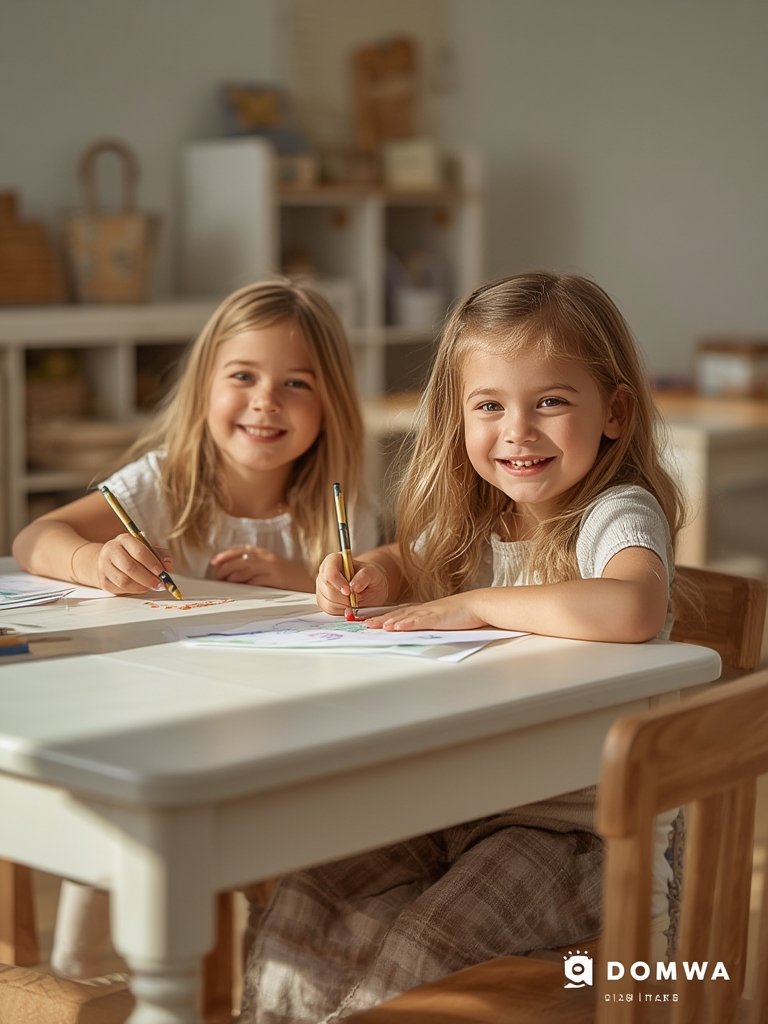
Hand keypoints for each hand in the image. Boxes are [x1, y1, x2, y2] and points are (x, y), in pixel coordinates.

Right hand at [96, 534, 172, 594]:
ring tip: (151, 586)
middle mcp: (111, 551)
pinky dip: (134, 590)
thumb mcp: (147, 548)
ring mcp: (104, 566)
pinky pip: (120, 589)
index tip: (163, 572)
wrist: (109, 559)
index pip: (139, 552)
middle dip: (148, 578)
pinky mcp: (103, 580)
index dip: (152, 563)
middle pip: (130, 567)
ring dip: (142, 586)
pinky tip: (141, 587)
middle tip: (160, 584)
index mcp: (124, 539)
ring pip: (124, 581)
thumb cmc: (132, 553)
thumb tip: (168, 567)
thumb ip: (160, 555)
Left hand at [209, 546, 312, 590]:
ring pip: (245, 570)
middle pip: (240, 560)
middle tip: (217, 577)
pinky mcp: (276, 579)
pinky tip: (240, 589)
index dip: (225, 555)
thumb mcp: (269, 565)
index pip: (240, 550)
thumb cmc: (284, 576)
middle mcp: (266, 558)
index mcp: (263, 553)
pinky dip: (246, 585)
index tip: (214, 562)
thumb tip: (230, 573)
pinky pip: (256, 581)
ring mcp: (271, 568)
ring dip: (232, 577)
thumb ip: (253, 565)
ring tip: (225, 583)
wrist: (306, 582)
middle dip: (225, 568)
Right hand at [316, 552, 388, 614]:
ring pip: (328, 602)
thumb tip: (353, 587)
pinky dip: (341, 611)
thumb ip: (364, 576)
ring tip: (355, 600)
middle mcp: (324, 573)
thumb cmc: (370, 578)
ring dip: (344, 606)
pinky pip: (329, 611)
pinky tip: (349, 605)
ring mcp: (321, 588)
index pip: (330, 573)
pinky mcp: (323, 601)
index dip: (338, 583)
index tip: (349, 591)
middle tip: (357, 598)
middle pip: (327, 590)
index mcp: (334, 561)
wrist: (370, 587)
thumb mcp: (373, 573)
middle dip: (344, 598)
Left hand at [364, 593, 485, 630]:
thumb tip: (418, 630)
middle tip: (363, 624)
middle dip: (379, 619)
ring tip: (372, 626)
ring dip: (388, 620)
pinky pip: (418, 621)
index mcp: (424, 610)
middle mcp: (423, 609)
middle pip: (397, 614)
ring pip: (404, 616)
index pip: (400, 612)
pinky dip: (406, 623)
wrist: (478, 604)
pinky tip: (395, 626)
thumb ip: (429, 622)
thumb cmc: (463, 613)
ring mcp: (429, 612)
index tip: (370, 620)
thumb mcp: (442, 617)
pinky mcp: (437, 618)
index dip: (384, 616)